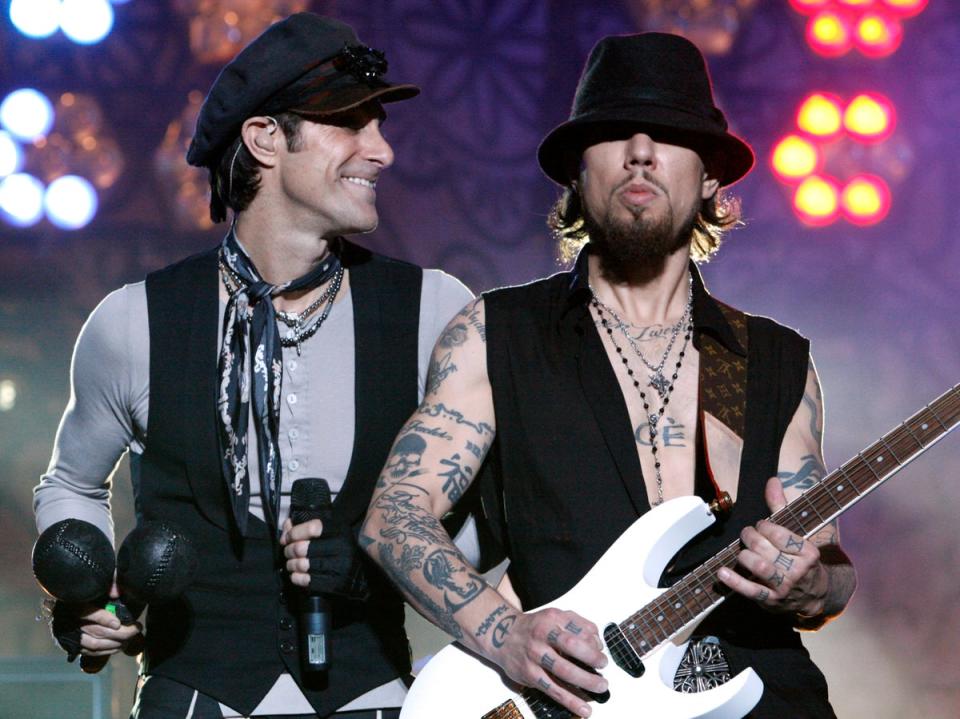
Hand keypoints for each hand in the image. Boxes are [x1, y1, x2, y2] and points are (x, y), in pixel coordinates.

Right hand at [49, 581, 142, 659]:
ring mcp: (70, 634)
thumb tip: (116, 592)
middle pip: (96, 631)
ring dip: (115, 643)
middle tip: (136, 628)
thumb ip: (109, 583)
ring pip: (94, 644)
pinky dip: (106, 651)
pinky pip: (90, 652)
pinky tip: (119, 646)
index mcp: (74, 602)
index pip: (86, 612)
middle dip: (120, 633)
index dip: (103, 619)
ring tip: (130, 638)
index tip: (118, 623)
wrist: (65, 601)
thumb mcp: (97, 583)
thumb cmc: (87, 591)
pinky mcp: (72, 644)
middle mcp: (70, 620)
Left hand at [280, 517, 367, 599]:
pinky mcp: (334, 583)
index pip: (312, 528)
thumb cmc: (338, 548)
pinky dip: (296, 577)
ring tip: (290, 564)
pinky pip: (306, 580)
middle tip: (287, 552)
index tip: (286, 538)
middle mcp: (341, 547)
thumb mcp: (327, 531)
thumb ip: (305, 526)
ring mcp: (338, 566)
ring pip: (302, 564)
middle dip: (289, 550)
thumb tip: (286, 526)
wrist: (358, 573)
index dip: (294, 533)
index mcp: (339, 530)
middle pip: (302, 547)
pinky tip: (296, 574)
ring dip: (290, 564)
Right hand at [487, 608, 607, 717]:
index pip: (578, 629)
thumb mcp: (555, 616)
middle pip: (571, 646)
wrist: (501, 634)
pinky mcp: (530, 675)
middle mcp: (542, 636)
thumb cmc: (535, 627)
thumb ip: (578, 624)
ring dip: (586, 681)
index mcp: (551, 620)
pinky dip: (570, 701)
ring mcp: (535, 656)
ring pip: (563, 671)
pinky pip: (553, 690)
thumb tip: (597, 643)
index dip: (593, 642)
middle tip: (603, 666)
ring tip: (600, 686)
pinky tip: (583, 708)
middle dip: (592, 658)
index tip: (601, 651)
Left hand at [718, 477, 827, 615]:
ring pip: (758, 566)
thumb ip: (782, 506)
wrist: (814, 594)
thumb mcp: (797, 532)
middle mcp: (798, 570)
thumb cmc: (801, 557)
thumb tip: (772, 481)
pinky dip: (733, 581)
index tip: (761, 526)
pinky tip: (722, 573)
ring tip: (742, 551)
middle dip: (750, 537)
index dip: (764, 527)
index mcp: (808, 552)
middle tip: (747, 535)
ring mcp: (785, 587)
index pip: (779, 534)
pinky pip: (750, 590)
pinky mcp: (771, 600)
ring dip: (743, 555)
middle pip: (765, 549)